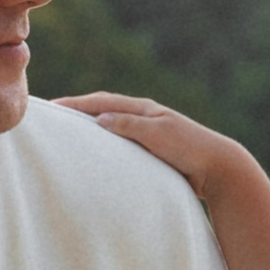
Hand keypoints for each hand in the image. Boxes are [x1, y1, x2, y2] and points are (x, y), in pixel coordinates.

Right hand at [61, 93, 245, 203]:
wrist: (218, 167)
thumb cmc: (189, 149)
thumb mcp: (158, 134)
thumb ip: (129, 125)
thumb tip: (99, 119)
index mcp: (143, 109)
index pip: (101, 102)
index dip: (75, 105)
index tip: (51, 107)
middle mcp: (143, 118)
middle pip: (103, 110)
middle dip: (78, 112)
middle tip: (52, 118)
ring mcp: (147, 133)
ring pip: (111, 127)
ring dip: (90, 128)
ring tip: (66, 135)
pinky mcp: (152, 150)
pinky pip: (120, 144)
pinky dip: (104, 145)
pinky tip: (96, 155)